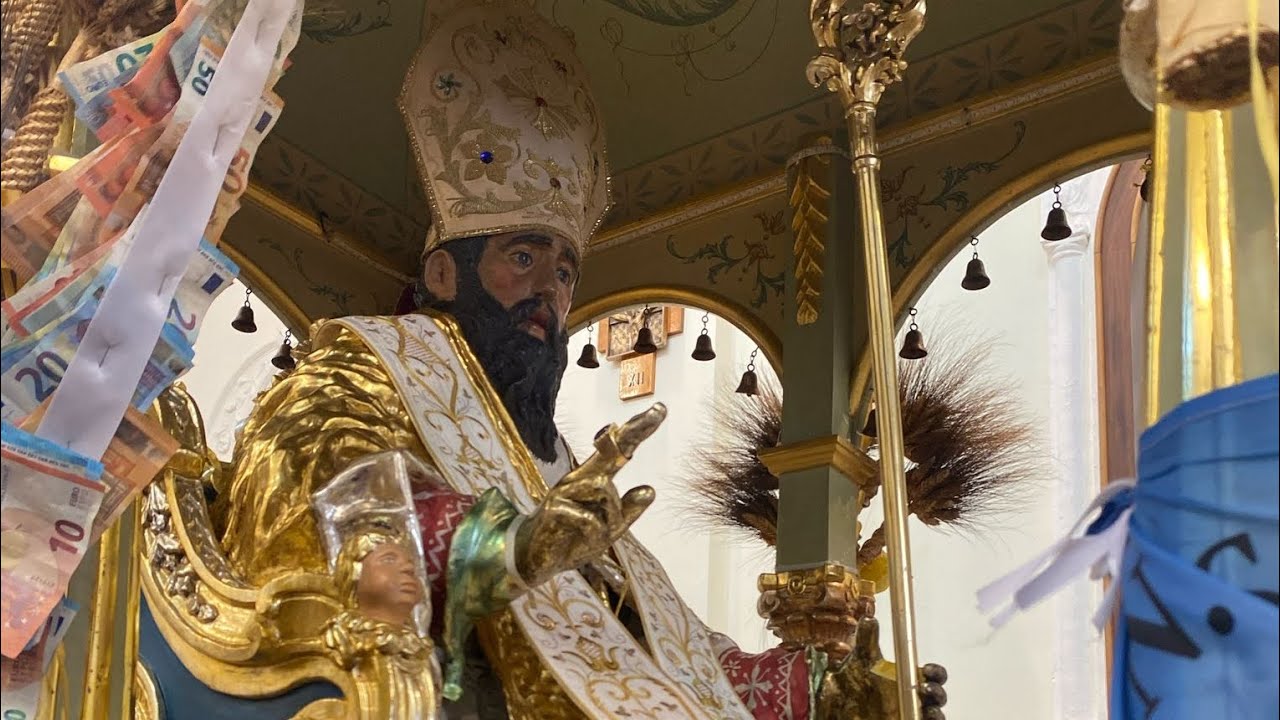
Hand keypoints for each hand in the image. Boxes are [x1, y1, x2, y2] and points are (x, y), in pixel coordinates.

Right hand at [513, 404, 663, 586]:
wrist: (535, 561)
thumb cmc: (572, 540)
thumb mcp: (608, 530)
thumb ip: (628, 511)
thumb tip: (649, 490)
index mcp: (593, 480)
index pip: (619, 451)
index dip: (638, 431)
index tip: (660, 410)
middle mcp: (579, 478)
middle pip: (610, 450)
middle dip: (635, 431)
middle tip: (660, 410)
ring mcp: (565, 489)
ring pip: (605, 489)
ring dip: (611, 518)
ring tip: (597, 537)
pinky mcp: (554, 506)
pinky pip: (589, 517)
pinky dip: (594, 532)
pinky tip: (584, 539)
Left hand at [816, 617, 947, 719]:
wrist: (839, 712)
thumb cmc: (851, 688)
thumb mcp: (858, 662)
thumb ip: (866, 641)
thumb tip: (869, 618)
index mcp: (906, 679)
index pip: (932, 675)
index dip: (936, 672)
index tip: (927, 670)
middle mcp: (911, 697)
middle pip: (937, 695)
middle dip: (937, 692)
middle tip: (925, 690)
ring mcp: (910, 713)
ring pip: (935, 715)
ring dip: (936, 713)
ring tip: (927, 711)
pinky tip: (921, 719)